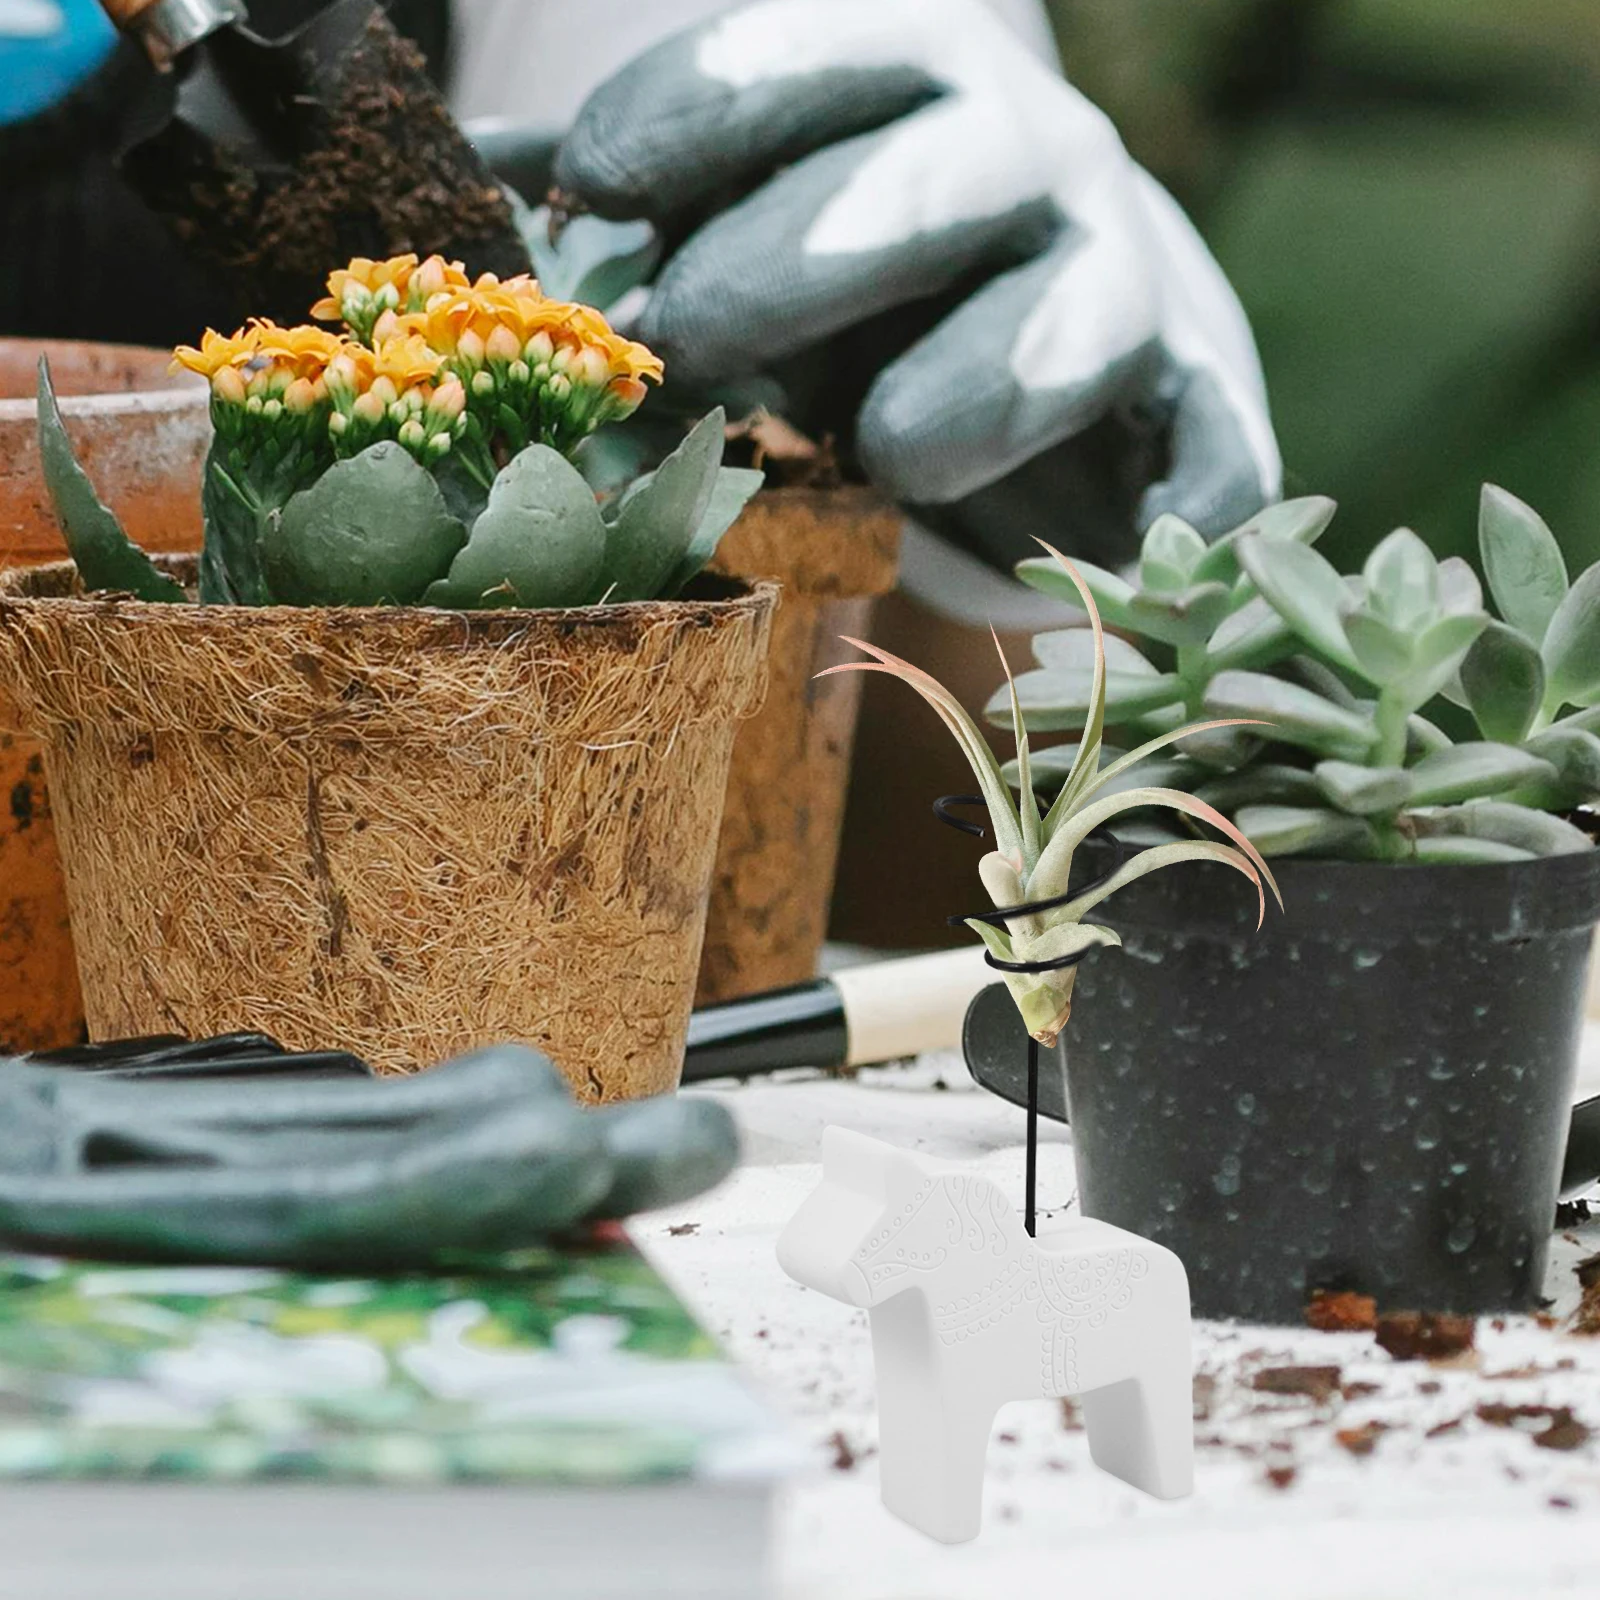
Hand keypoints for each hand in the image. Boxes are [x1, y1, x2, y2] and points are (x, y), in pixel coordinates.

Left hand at [552, 0, 1280, 567]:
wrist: (1069, 321)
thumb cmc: (875, 277)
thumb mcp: (758, 211)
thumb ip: (638, 199)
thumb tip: (478, 184)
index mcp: (918, 88)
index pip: (821, 55)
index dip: (702, 109)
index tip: (593, 184)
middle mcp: (1039, 165)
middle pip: (942, 175)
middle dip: (808, 247)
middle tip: (687, 332)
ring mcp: (1133, 285)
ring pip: (1086, 312)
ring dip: (985, 376)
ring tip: (888, 449)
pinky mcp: (1206, 404)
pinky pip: (1213, 458)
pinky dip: (1179, 516)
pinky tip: (1115, 562)